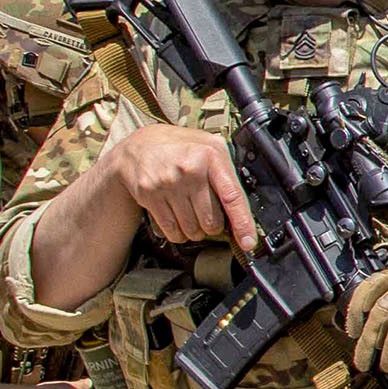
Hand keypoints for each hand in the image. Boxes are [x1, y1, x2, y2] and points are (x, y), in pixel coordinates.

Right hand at [104, 123, 254, 252]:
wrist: (139, 145)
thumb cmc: (181, 147)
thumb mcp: (210, 146)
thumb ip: (229, 172)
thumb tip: (246, 209)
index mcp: (211, 156)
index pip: (232, 197)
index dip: (243, 223)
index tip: (248, 242)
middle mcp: (190, 170)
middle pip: (211, 220)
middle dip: (213, 225)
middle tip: (209, 215)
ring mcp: (167, 184)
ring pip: (191, 229)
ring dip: (195, 231)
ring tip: (191, 215)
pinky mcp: (149, 195)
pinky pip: (171, 230)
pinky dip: (178, 233)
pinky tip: (178, 220)